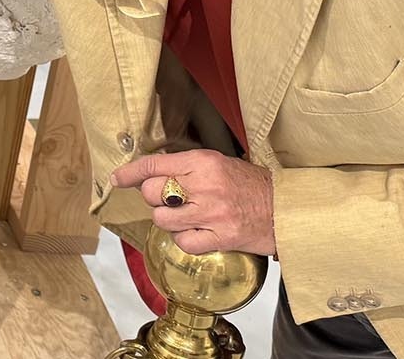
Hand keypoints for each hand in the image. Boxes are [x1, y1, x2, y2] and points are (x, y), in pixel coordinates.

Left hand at [111, 149, 276, 256]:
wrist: (286, 210)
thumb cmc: (251, 186)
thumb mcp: (219, 164)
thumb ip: (186, 167)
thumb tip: (150, 173)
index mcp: (204, 162)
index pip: (155, 165)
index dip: (131, 173)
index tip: (118, 179)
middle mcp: (206, 186)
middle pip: (153, 193)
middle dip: (154, 197)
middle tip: (169, 199)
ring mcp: (212, 213)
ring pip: (163, 219)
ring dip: (168, 219)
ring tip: (185, 216)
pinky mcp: (220, 238)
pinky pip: (183, 241)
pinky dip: (184, 239)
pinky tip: (196, 232)